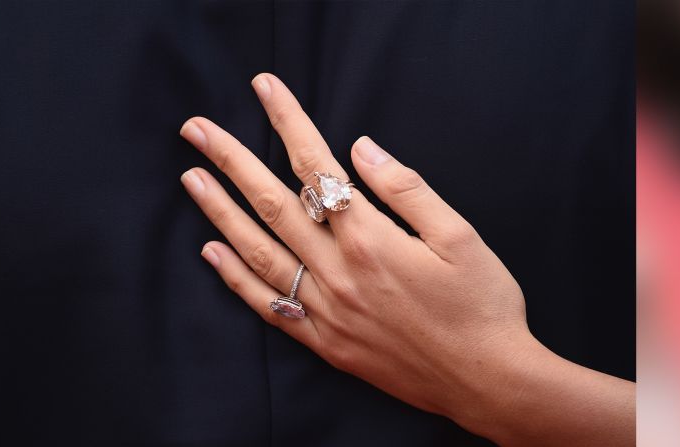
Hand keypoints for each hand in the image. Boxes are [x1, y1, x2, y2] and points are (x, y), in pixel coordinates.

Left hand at [179, 74, 633, 445]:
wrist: (487, 382)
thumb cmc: (482, 306)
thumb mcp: (459, 236)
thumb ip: (406, 189)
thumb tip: (361, 148)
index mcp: (372, 239)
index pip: (316, 167)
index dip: (287, 122)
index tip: (264, 89)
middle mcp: (339, 272)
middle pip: (273, 204)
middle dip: (231, 161)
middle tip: (196, 131)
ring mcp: (327, 310)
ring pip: (260, 251)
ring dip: (221, 212)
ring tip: (192, 179)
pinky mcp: (326, 342)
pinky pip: (270, 306)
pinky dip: (236, 279)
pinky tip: (212, 252)